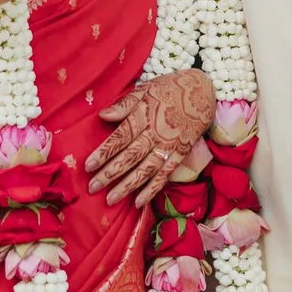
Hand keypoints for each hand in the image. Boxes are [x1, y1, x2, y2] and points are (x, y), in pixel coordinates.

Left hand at [84, 68, 214, 207]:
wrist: (202, 92)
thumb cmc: (169, 89)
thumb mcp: (146, 89)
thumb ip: (124, 104)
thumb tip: (102, 115)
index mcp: (144, 114)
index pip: (121, 136)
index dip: (104, 152)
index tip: (88, 165)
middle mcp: (155, 133)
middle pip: (130, 156)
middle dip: (110, 173)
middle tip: (92, 187)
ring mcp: (168, 145)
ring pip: (145, 169)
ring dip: (127, 185)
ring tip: (110, 199)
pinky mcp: (179, 154)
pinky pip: (164, 174)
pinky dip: (152, 189)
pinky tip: (139, 202)